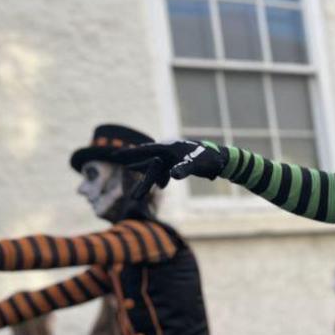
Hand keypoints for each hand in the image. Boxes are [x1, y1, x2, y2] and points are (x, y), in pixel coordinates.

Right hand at [114, 140, 228, 199]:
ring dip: (147, 176)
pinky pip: (165, 171)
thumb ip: (184, 168)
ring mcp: (173, 158)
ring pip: (155, 168)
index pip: (145, 150)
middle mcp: (168, 152)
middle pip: (147, 160)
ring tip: (136, 182)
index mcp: (168, 148)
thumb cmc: (207, 159)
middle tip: (116, 162)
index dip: (130, 153)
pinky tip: (162, 186)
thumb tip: (173, 176)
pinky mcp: (179, 164)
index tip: (115, 154)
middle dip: (133, 164)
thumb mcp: (195, 164)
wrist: (220, 159)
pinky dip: (161, 178)